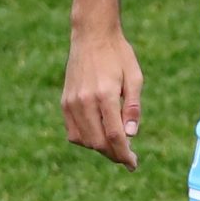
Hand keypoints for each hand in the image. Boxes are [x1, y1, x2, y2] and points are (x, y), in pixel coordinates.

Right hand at [63, 25, 143, 168]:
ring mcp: (71, 102)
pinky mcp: (65, 102)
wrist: (91, 35)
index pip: (114, 135)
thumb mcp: (134, 78)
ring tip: (115, 145)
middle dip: (114, 154)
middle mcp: (84, 101)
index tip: (133, 164)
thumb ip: (132, 108)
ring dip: (100, 148)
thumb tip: (131, 135)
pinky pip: (73, 132)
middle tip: (127, 156)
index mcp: (104, 94)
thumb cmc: (118, 55)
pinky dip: (85, 139)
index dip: (124, 154)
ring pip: (84, 140)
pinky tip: (98, 135)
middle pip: (98, 142)